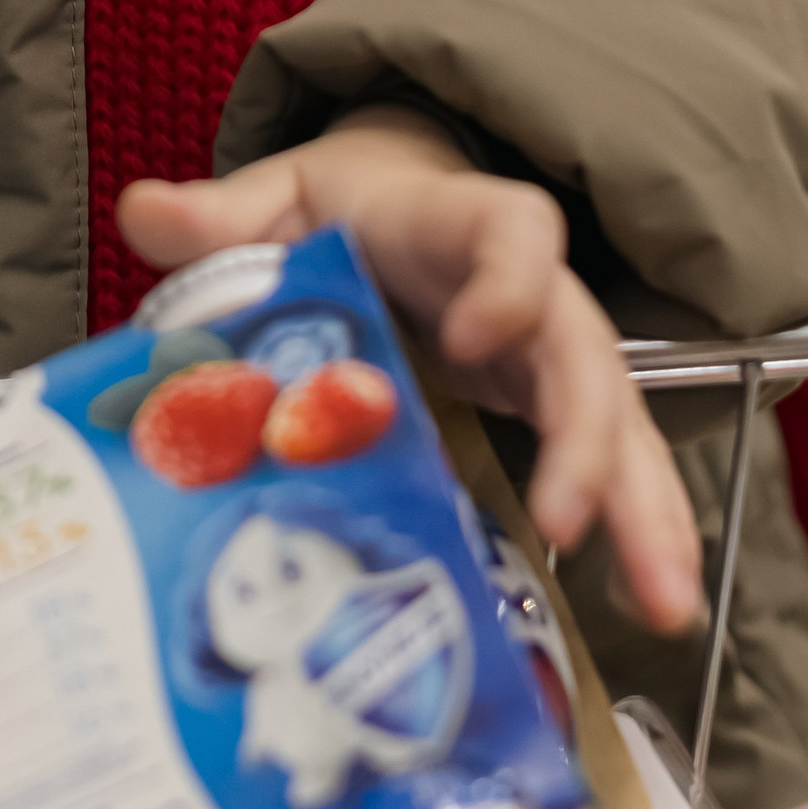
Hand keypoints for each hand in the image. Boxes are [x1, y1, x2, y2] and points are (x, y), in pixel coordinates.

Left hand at [120, 118, 702, 635]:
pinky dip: (634, 534)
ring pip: (618, 424)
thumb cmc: (334, 208)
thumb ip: (220, 215)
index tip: (477, 334)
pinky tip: (649, 609)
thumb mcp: (275, 200)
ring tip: (663, 603)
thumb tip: (144, 212)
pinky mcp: (550, 414)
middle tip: (569, 520)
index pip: (513, 230)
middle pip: (583, 350)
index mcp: (458, 223)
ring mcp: (548, 357)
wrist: (384, 214)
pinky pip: (609, 470)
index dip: (507, 277)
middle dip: (585, 437)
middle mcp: (527, 290)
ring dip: (646, 512)